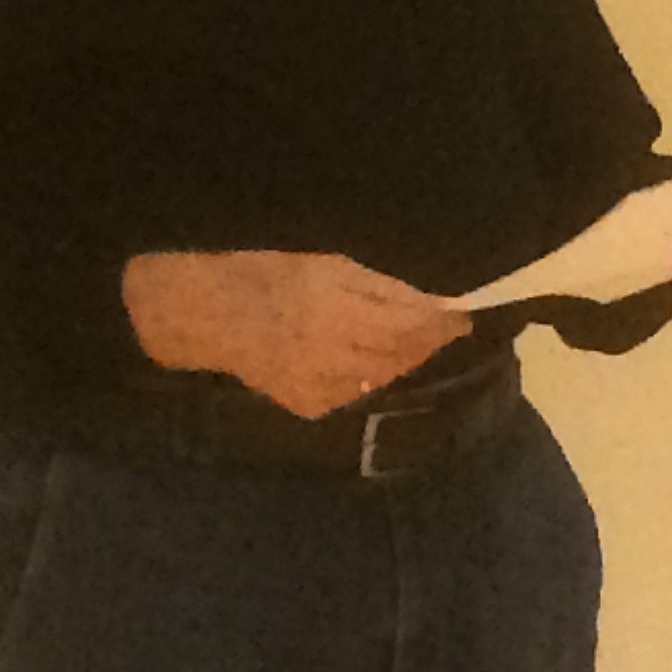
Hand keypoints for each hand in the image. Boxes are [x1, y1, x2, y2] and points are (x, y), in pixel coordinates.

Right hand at [122, 250, 474, 418]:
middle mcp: (331, 357)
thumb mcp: (326, 264)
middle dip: (426, 340)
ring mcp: (320, 388)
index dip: (440, 323)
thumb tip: (431, 302)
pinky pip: (355, 391)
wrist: (209, 316)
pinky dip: (369, 374)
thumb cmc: (267, 273)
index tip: (462, 316)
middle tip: (443, 326)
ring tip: (407, 338)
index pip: (408, 325)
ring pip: (382, 376)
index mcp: (335, 312)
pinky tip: (363, 357)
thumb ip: (380, 287)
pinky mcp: (310, 407)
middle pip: (401, 355)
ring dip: (401, 358)